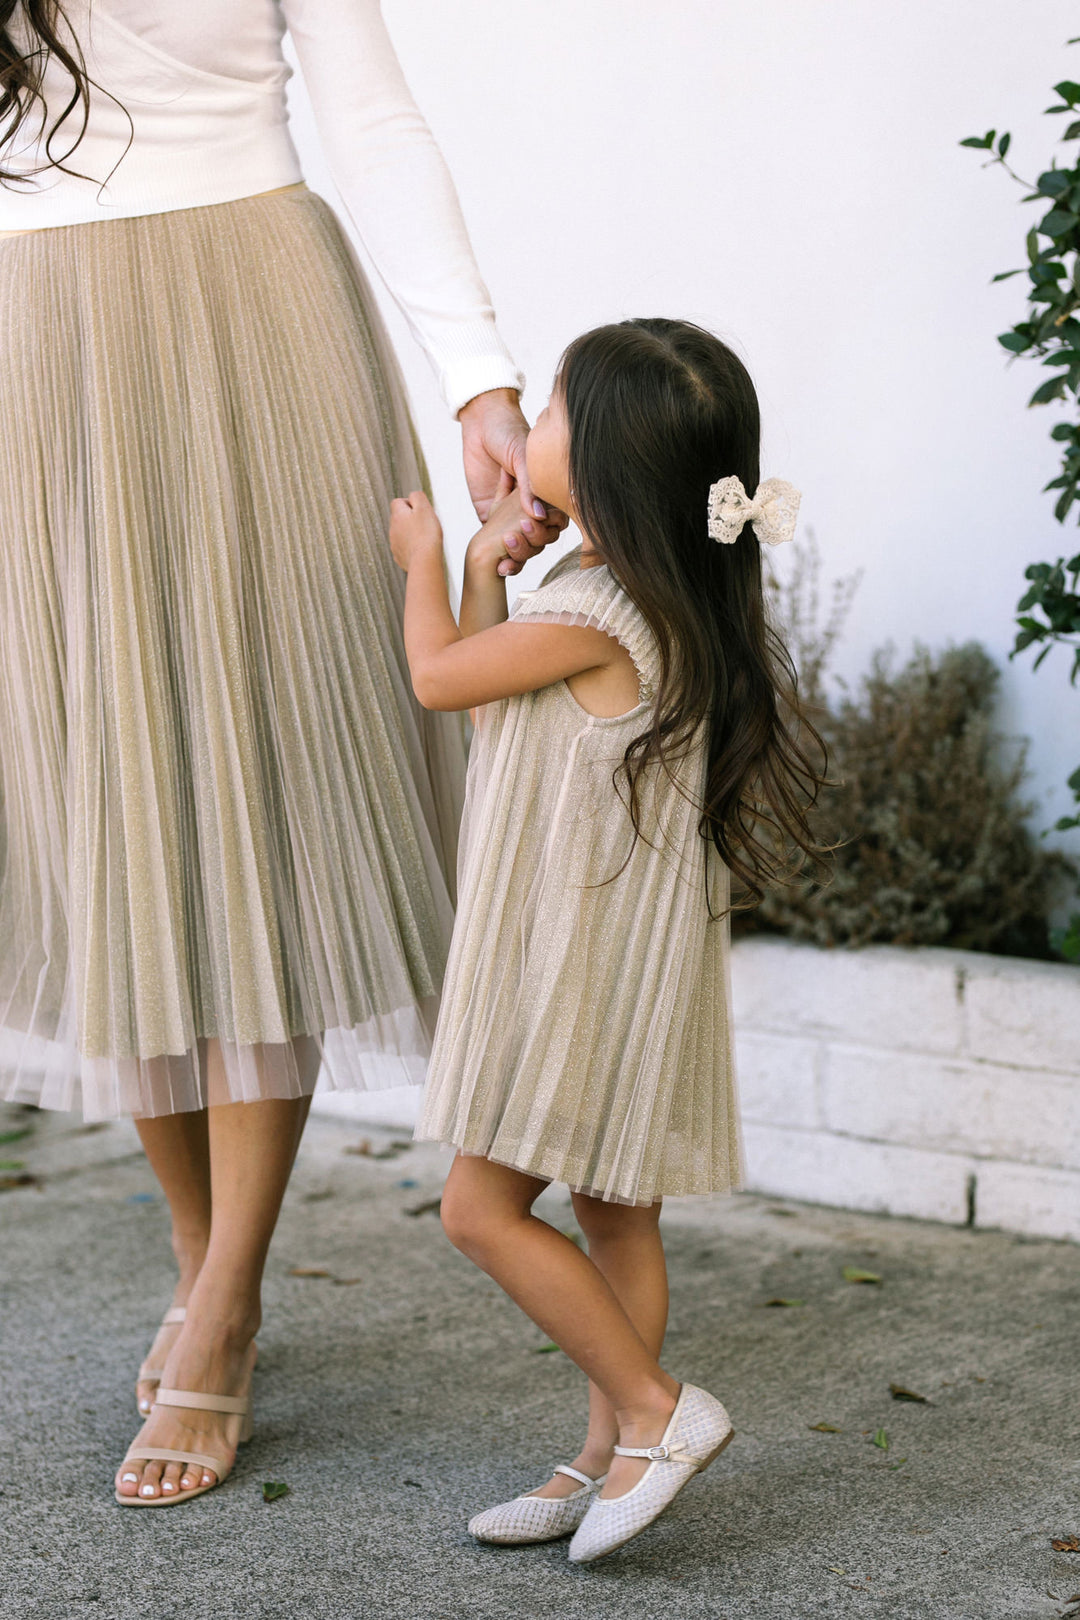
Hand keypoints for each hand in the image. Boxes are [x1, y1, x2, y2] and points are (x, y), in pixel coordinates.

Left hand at [389, 490, 442, 570]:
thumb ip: (417, 496)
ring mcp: (394, 544)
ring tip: (425, 538)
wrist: (425, 561)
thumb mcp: (424, 508)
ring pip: (401, 533)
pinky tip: (421, 550)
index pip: (397, 502)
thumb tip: (413, 495)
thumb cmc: (427, 535)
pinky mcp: (399, 557)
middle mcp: (392, 529)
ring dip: (411, 533)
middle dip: (411, 519)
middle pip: (400, 518)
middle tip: (425, 524)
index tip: (421, 510)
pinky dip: (412, 547)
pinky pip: (404, 548)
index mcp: (398, 515)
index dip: (409, 503)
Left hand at [459, 389, 570, 572]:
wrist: (480, 422)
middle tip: (521, 530)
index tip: (542, 523)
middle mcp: (534, 506)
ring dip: (520, 553)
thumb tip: (540, 517)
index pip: (559, 520)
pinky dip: (504, 557)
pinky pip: (502, 544)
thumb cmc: (507, 431)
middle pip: (543, 538)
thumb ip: (529, 486)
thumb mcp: (521, 455)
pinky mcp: (491, 519)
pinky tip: (500, 564)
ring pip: (525, 546)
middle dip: (534, 541)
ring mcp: (513, 514)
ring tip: (507, 548)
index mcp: (549, 491)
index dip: (552, 527)